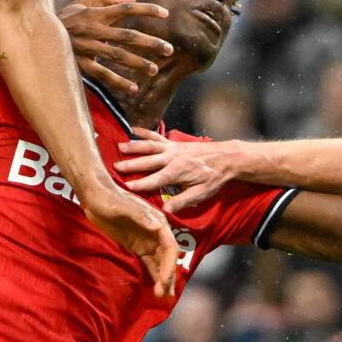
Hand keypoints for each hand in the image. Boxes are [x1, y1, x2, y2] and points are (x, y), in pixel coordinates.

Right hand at [58, 0, 173, 97]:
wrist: (35, 31)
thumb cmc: (65, 16)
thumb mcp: (83, 2)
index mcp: (96, 13)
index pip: (126, 9)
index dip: (146, 10)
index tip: (166, 14)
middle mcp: (94, 29)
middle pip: (127, 36)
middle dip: (150, 43)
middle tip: (169, 49)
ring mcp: (87, 47)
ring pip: (117, 56)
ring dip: (138, 63)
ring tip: (155, 69)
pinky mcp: (79, 63)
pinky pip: (101, 74)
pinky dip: (118, 82)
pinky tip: (134, 88)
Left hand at [81, 184, 179, 298]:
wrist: (95, 195)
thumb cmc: (108, 197)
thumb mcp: (122, 206)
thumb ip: (140, 215)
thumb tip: (158, 227)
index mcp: (157, 221)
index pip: (170, 247)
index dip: (170, 265)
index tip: (165, 281)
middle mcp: (156, 232)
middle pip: (167, 258)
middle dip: (167, 276)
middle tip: (163, 295)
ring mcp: (147, 240)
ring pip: (160, 262)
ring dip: (163, 278)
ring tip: (162, 297)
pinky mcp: (137, 246)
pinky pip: (149, 263)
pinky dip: (154, 275)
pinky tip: (155, 288)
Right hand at [115, 128, 231, 212]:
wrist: (226, 157)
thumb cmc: (214, 178)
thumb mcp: (201, 194)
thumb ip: (182, 202)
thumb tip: (164, 212)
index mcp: (176, 173)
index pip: (153, 180)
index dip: (138, 185)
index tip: (124, 187)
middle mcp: (171, 158)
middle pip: (147, 161)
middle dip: (130, 164)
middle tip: (114, 166)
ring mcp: (172, 148)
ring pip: (149, 146)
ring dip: (134, 146)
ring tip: (119, 146)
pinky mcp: (174, 143)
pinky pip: (157, 136)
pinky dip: (145, 132)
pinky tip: (134, 129)